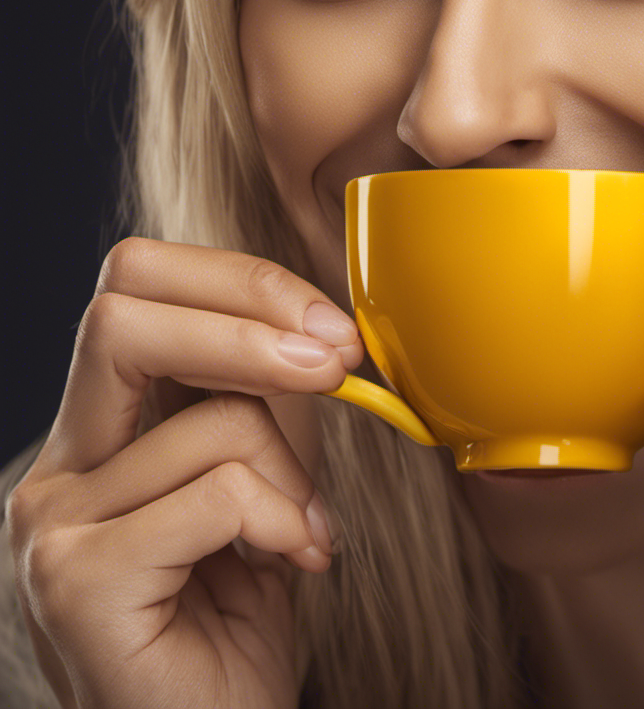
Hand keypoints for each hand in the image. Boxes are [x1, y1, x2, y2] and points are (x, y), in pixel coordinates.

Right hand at [5, 239, 361, 708]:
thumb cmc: (239, 616)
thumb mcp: (263, 478)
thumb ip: (267, 402)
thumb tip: (320, 326)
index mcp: (100, 429)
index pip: (134, 285)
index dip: (238, 281)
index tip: (328, 324)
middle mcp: (61, 464)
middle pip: (123, 311)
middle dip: (252, 319)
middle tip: (338, 362)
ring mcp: (53, 522)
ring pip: (210, 419)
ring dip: (295, 471)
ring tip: (307, 530)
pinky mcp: (75, 580)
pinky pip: (216, 494)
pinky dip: (282, 519)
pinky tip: (295, 560)